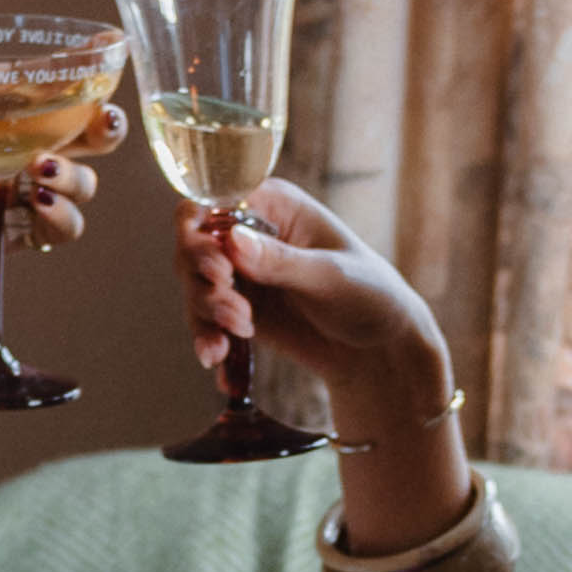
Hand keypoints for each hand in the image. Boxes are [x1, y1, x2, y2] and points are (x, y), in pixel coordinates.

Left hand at [0, 69, 117, 331]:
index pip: (42, 84)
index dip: (82, 65)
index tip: (109, 42)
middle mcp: (6, 149)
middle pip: (83, 133)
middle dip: (105, 124)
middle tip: (101, 120)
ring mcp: (9, 194)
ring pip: (80, 182)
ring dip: (77, 176)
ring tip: (42, 170)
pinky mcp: (5, 235)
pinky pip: (55, 229)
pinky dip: (61, 217)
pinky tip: (37, 204)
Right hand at [182, 175, 450, 432]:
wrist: (379, 350)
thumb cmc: (369, 295)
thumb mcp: (330, 276)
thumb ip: (281, 261)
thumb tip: (232, 240)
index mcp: (273, 205)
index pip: (212, 203)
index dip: (200, 234)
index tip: (218, 271)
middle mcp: (247, 233)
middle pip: (192, 247)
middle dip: (204, 285)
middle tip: (235, 314)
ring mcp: (239, 273)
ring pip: (194, 287)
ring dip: (206, 317)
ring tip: (235, 341)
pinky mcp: (236, 310)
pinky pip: (205, 323)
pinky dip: (208, 343)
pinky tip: (221, 367)